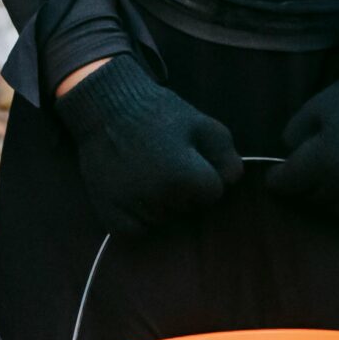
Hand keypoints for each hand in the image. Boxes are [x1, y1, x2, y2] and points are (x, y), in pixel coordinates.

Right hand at [52, 53, 241, 236]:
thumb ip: (226, 154)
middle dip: (183, 190)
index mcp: (185, 177)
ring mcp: (133, 209)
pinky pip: (137, 231)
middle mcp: (159, 198)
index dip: (203, 175)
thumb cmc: (157, 113)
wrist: (106, 108)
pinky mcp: (112, 216)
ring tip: (145, 174)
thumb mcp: (201, 124)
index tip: (186, 157)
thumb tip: (232, 181)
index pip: (212, 194)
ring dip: (161, 204)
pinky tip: (134, 194)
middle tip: (163, 162)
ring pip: (164, 220)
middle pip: (188, 208)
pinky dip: (138, 218)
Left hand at [269, 57, 338, 231]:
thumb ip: (292, 134)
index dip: (277, 176)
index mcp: (322, 160)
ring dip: (330, 197)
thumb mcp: (315, 107)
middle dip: (306, 184)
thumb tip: (286, 159)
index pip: (282, 185)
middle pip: (306, 199)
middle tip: (319, 166)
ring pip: (332, 211)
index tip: (280, 172)